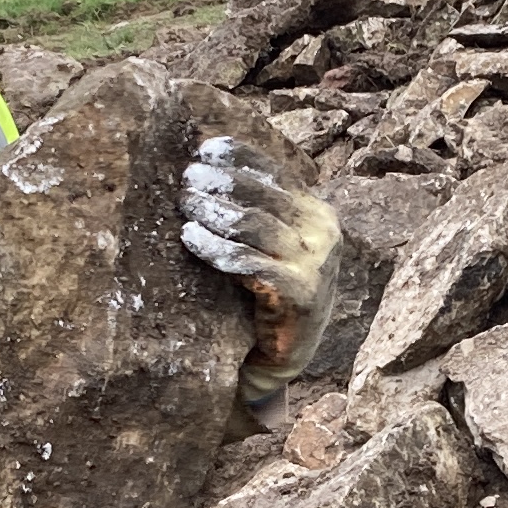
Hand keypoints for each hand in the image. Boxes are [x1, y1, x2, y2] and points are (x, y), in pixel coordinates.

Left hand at [182, 134, 343, 400]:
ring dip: (213, 211)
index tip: (204, 150)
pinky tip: (192, 239)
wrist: (284, 357)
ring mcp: (315, 264)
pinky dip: (215, 248)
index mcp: (318, 215)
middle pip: (262, 194)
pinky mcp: (300, 293)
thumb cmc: (268, 295)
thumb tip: (210, 169)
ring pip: (253, 223)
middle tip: (186, 181)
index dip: (241, 157)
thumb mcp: (275, 246)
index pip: (277, 173)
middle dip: (220, 183)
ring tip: (184, 205)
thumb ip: (260, 211)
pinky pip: (248, 262)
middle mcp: (323, 234)